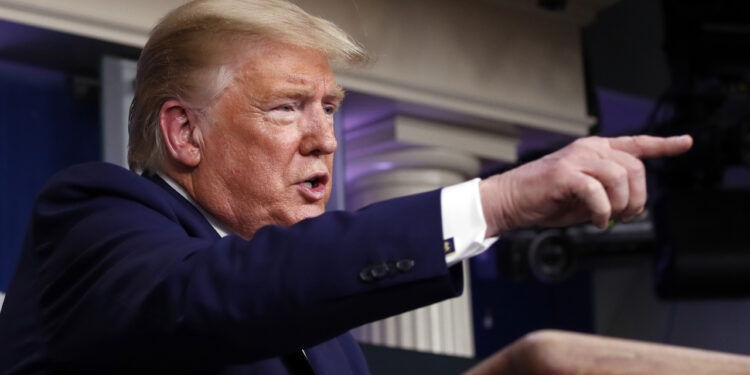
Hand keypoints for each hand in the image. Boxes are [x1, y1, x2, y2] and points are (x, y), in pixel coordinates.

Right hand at [479, 135, 692, 235]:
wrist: (509, 201)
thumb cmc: (543, 199)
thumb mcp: (584, 196)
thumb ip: (607, 194)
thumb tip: (629, 207)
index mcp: (594, 151)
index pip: (636, 144)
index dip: (664, 145)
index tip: (686, 143)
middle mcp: (588, 149)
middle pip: (635, 167)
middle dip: (638, 197)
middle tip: (627, 215)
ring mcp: (576, 159)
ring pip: (620, 177)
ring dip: (621, 204)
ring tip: (609, 219)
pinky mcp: (564, 174)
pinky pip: (597, 191)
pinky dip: (602, 212)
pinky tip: (596, 221)